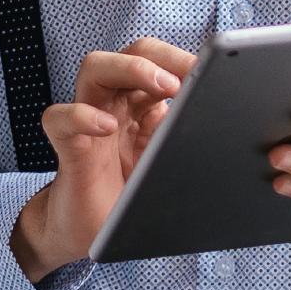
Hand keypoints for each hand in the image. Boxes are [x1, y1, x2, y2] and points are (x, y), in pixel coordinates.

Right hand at [11, 40, 195, 283]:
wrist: (90, 235)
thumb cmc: (131, 198)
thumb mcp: (170, 165)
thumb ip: (189, 141)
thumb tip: (231, 129)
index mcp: (145, 104)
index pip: (162, 61)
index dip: (185, 60)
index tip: (214, 70)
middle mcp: (117, 103)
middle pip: (133, 54)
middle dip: (164, 57)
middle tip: (192, 73)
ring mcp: (90, 121)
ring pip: (96, 68)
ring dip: (131, 69)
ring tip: (163, 86)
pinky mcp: (69, 146)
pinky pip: (60, 118)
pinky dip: (80, 116)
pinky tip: (106, 126)